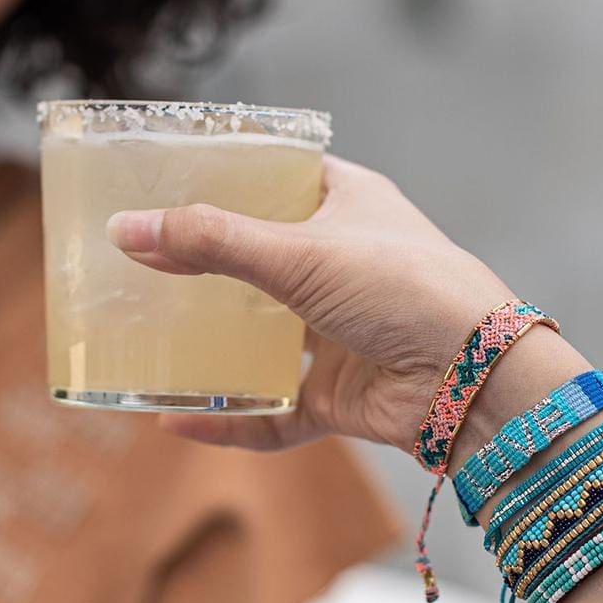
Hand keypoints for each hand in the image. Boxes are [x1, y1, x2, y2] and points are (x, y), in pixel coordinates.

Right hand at [107, 156, 513, 451]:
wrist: (474, 376)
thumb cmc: (403, 286)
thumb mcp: (300, 251)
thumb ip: (213, 241)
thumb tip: (128, 231)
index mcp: (346, 207)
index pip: (278, 181)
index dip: (227, 182)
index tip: (165, 186)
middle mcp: (342, 266)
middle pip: (262, 263)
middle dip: (208, 270)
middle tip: (141, 267)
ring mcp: (341, 333)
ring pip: (266, 340)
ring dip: (217, 347)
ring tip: (150, 340)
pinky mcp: (340, 392)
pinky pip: (275, 411)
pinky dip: (233, 420)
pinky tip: (180, 420)